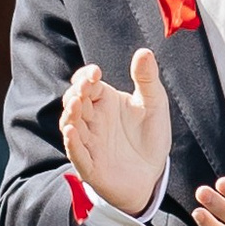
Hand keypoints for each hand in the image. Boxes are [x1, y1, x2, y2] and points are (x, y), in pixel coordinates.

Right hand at [58, 50, 167, 215]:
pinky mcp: (90, 164)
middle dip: (76, 93)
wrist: (153, 173)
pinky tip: (71, 131)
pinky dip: (72, 142)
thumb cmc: (150, 137)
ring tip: (76, 104)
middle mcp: (92, 119)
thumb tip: (144, 51)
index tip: (94, 72)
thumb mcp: (154, 104)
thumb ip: (147, 79)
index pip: (87, 83)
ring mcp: (88, 141)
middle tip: (83, 86)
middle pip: (75, 102)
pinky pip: (77, 152)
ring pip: (71, 125)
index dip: (85, 76)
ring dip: (70, 114)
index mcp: (104, 101)